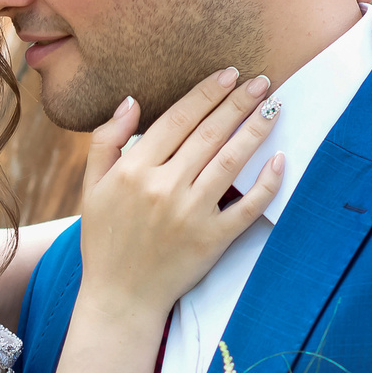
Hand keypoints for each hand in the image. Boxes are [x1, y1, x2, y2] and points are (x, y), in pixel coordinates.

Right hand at [76, 68, 283, 321]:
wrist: (119, 298)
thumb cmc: (104, 242)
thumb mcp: (91, 188)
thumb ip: (106, 141)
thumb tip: (132, 101)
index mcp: (134, 170)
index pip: (177, 118)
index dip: (206, 93)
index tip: (228, 73)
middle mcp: (163, 187)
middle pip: (209, 133)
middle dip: (238, 101)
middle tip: (262, 80)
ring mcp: (190, 214)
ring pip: (230, 161)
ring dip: (255, 129)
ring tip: (274, 107)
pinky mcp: (212, 240)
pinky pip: (248, 207)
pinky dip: (267, 183)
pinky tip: (280, 159)